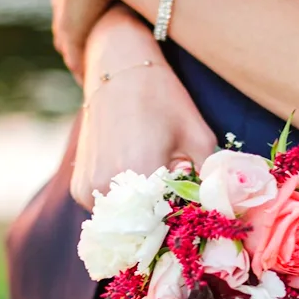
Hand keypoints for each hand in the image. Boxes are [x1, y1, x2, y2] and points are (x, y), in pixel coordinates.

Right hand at [70, 6, 215, 210]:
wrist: (117, 71)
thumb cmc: (163, 100)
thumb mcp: (199, 137)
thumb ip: (211, 180)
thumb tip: (219, 215)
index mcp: (142, 174)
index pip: (170, 224)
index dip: (184, 221)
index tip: (193, 211)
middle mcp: (109, 188)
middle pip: (145, 227)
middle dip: (164, 219)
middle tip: (176, 197)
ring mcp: (89, 191)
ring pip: (125, 222)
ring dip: (142, 214)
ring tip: (154, 185)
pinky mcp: (79, 189)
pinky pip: (107, 211)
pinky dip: (123, 204)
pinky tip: (133, 179)